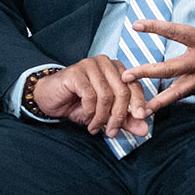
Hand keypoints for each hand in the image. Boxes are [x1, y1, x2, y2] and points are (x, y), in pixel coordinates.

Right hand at [28, 55, 150, 140]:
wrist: (49, 99)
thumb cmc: (77, 103)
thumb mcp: (105, 114)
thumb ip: (125, 120)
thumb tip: (144, 130)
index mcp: (116, 69)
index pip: (134, 85)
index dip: (138, 104)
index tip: (140, 119)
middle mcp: (105, 63)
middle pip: (122, 91)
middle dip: (119, 115)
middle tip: (112, 131)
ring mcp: (90, 65)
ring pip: (106, 95)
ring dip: (102, 117)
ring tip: (95, 127)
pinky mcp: (76, 72)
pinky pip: (90, 95)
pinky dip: (90, 111)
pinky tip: (86, 119)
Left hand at [120, 0, 194, 113]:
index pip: (176, 33)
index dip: (155, 28)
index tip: (136, 25)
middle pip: (169, 70)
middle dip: (146, 73)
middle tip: (126, 76)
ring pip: (178, 91)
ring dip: (158, 99)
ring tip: (141, 108)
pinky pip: (189, 94)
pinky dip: (176, 100)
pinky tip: (164, 105)